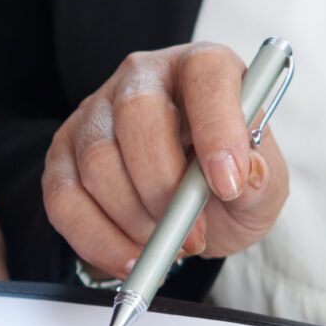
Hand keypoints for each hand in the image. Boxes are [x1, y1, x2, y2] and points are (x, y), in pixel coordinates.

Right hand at [43, 45, 288, 277]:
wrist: (188, 211)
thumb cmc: (227, 184)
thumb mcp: (263, 187)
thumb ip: (262, 182)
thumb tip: (249, 175)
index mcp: (202, 67)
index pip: (204, 73)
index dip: (217, 127)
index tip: (228, 185)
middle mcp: (143, 77)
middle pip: (137, 114)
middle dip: (164, 187)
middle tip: (192, 235)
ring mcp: (95, 113)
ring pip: (98, 161)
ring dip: (135, 219)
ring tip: (167, 245)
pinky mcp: (62, 154)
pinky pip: (63, 198)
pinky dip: (98, 240)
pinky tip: (131, 258)